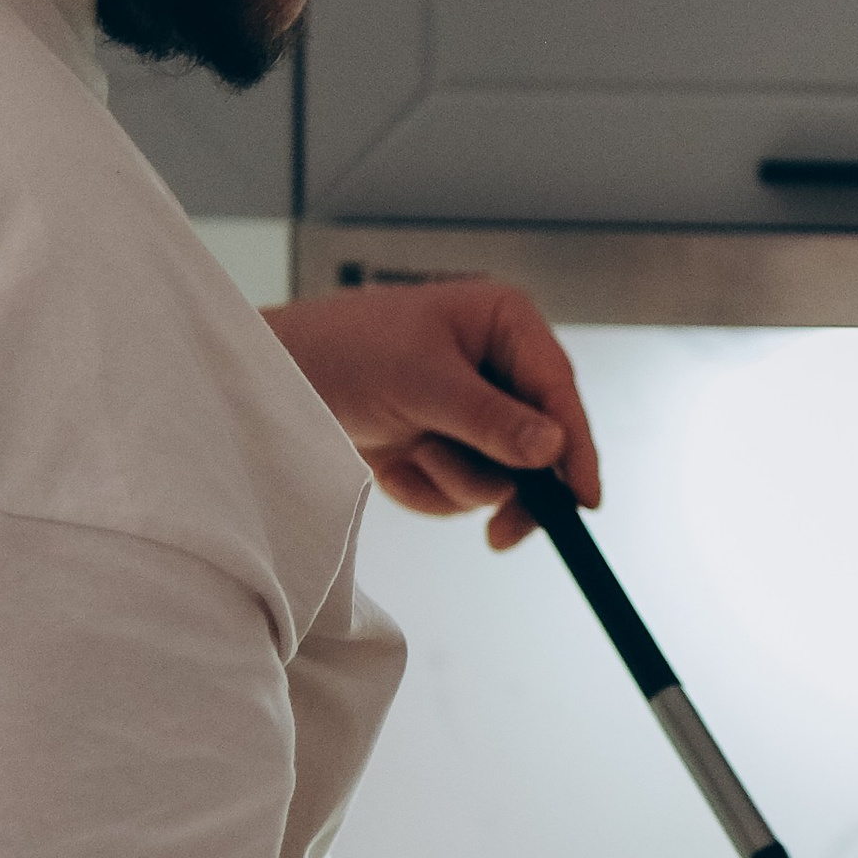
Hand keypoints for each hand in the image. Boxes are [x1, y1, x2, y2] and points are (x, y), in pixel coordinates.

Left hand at [262, 277, 600, 538]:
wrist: (273, 383)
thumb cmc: (342, 351)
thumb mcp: (421, 382)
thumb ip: (490, 419)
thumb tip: (553, 448)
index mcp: (504, 323)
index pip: (558, 389)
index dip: (577, 447)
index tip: (584, 500)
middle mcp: (498, 365)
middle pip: (543, 445)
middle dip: (506, 481)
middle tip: (501, 534)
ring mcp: (473, 411)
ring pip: (503, 476)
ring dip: (453, 480)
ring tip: (410, 452)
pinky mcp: (448, 446)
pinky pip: (463, 492)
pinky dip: (427, 490)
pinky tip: (394, 465)